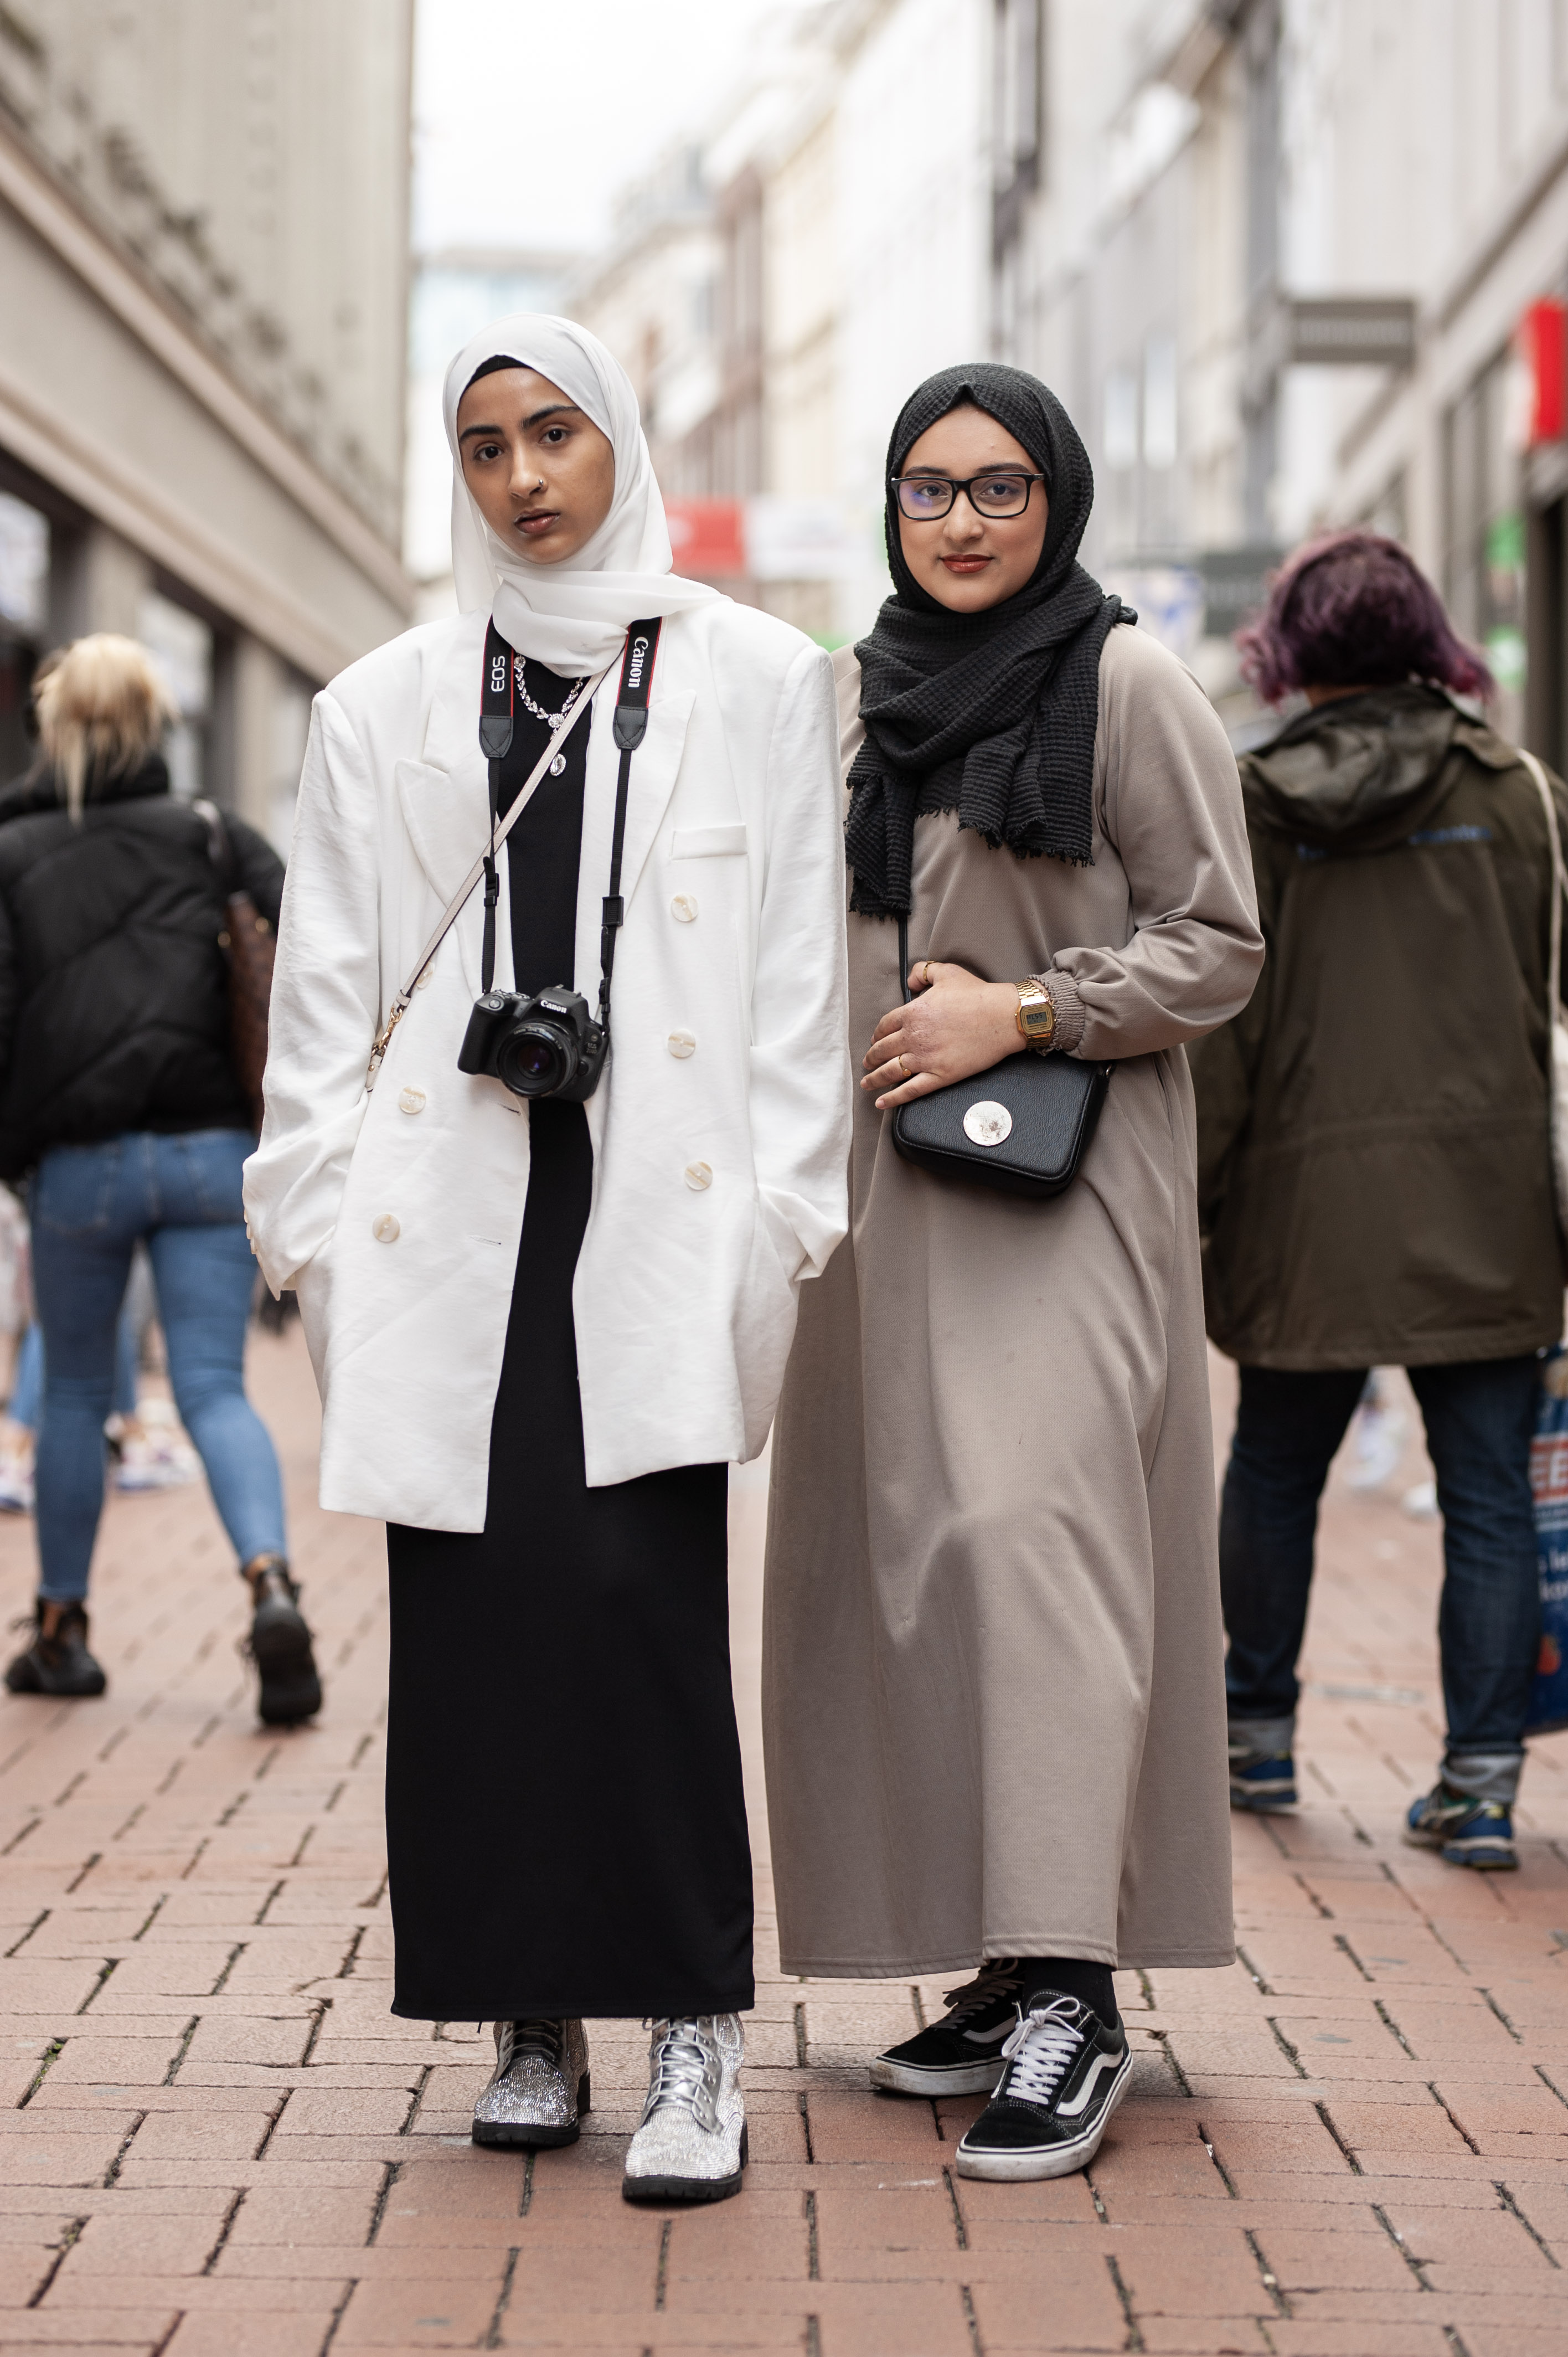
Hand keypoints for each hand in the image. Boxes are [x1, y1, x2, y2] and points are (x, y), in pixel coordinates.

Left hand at [862, 959, 1025, 1107]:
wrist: (1002, 1017)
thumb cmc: (977, 995)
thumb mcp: (946, 972)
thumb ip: (923, 972)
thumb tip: (910, 982)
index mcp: (912, 1013)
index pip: (884, 1026)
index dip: (877, 1034)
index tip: (875, 1039)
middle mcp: (914, 1037)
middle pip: (882, 1050)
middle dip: (871, 1058)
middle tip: (866, 1062)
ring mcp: (925, 1058)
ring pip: (890, 1071)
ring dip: (875, 1078)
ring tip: (867, 1082)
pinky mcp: (940, 1075)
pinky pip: (910, 1090)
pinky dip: (893, 1098)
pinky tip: (881, 1102)